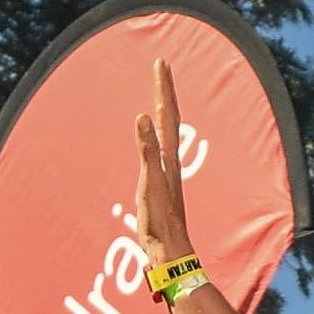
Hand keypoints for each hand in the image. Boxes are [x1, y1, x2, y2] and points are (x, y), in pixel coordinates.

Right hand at [132, 62, 196, 265]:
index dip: (163, 88)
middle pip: (170, 117)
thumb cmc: (160, 221)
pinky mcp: (160, 183)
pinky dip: (156, 133)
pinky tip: (154, 137)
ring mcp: (166, 172)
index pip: (168, 113)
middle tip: (161, 65)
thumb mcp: (149, 182)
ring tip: (161, 93)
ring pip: (167, 131)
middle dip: (165, 90)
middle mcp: (170, 160)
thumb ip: (146, 149)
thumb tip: (143, 116)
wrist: (169, 251)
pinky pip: (158, 148)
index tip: (161, 62)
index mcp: (168, 157)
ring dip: (164, 108)